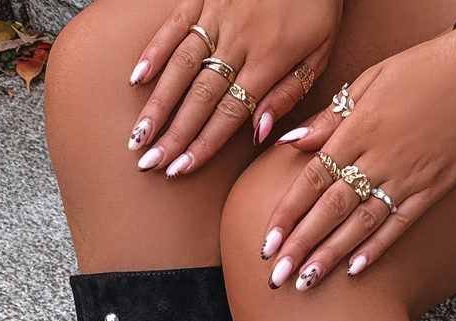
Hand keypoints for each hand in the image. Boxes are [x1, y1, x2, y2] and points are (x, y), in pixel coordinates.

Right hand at [127, 0, 342, 176]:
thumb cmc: (317, 6)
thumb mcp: (320, 53)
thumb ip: (289, 93)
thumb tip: (258, 132)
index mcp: (268, 62)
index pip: (229, 114)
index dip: (203, 144)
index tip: (181, 168)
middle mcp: (238, 41)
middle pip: (199, 97)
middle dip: (172, 134)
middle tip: (148, 163)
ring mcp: (217, 16)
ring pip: (181, 65)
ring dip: (156, 103)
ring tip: (138, 134)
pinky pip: (174, 25)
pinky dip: (153, 52)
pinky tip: (136, 80)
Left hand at [260, 24, 455, 289]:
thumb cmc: (420, 70)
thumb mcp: (368, 81)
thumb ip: (329, 118)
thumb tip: (289, 143)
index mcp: (357, 129)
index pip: (312, 180)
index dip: (287, 214)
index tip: (266, 242)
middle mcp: (378, 158)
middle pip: (330, 210)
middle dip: (300, 246)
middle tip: (277, 277)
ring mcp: (407, 177)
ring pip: (361, 225)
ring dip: (331, 256)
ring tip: (306, 283)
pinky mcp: (432, 189)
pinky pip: (399, 225)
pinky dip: (376, 248)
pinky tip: (355, 271)